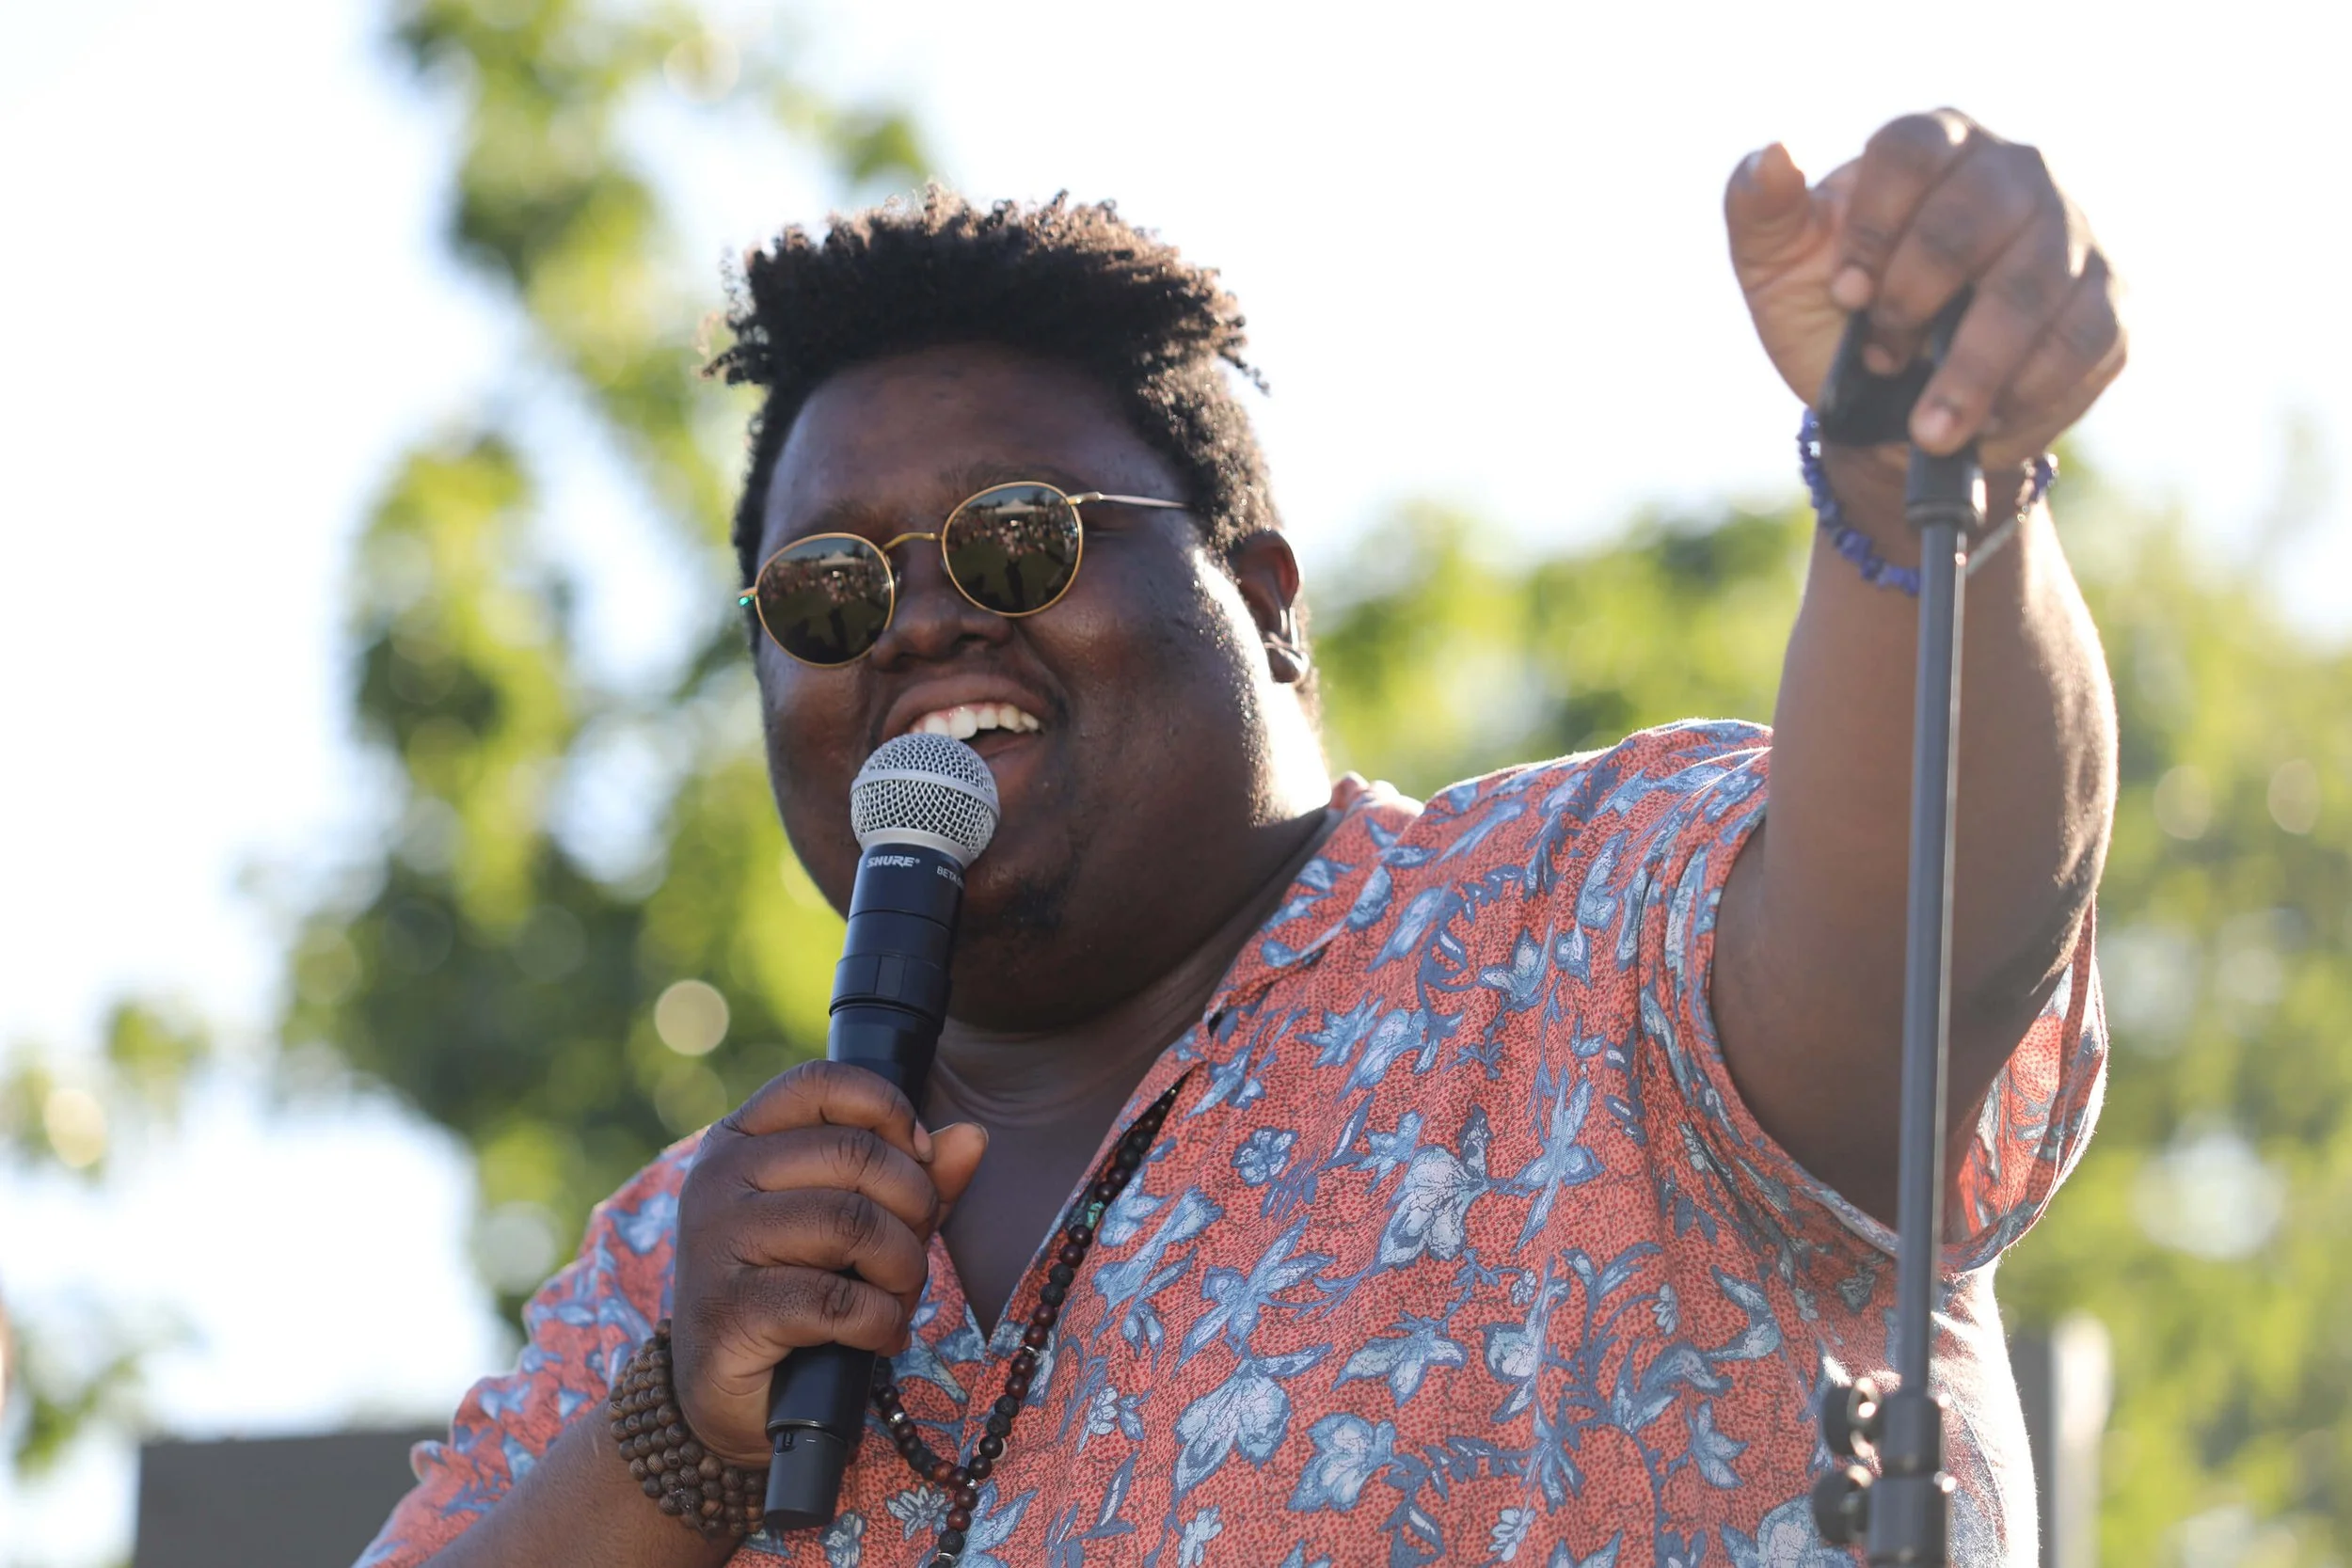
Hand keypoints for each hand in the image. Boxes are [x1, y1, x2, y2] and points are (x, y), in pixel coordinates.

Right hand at [669, 1061, 987, 1465]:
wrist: (726, 1394)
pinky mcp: (729, 1310)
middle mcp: (719, 1178)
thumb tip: (971, 1136)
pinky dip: (879, 1321)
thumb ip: (913, 1177)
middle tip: (912, 1255)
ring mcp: (716, 1242)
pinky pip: (838, 1300)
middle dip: (913, 1207)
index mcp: (742, 1139)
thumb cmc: (798, 1291)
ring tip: (896, 1298)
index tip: (919, 1157)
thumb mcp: (858, 1223)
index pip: (822, 1082)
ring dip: (902, 1269)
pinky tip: (876, 1336)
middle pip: (855, 1153)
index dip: (889, 1110)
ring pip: (852, 1223)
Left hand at [1725, 109, 2124, 471]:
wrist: (1887, 406)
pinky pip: (2082, 346)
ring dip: (1974, 370)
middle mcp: (2014, 173)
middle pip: (1982, 213)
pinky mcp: (2107, 306)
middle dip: (1919, 297)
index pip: (1914, 149)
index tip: (1846, 292)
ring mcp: (2071, 237)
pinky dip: (2027, 399)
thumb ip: (1761, 210)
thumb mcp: (1778, 268)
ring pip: (2036, 290)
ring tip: (1929, 430)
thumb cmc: (1833, 315)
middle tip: (1878, 357)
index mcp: (1934, 146)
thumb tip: (1775, 153)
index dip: (1876, 224)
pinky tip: (1982, 432)